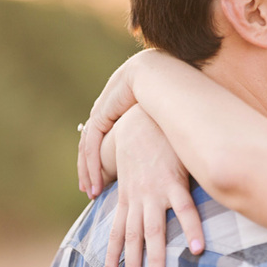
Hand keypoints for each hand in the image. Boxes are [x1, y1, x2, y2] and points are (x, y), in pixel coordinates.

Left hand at [78, 50, 158, 197]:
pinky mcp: (100, 116)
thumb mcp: (163, 115)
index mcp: (117, 107)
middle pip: (90, 145)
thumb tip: (179, 141)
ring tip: (91, 192)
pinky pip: (91, 147)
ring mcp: (100, 112)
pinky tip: (94, 184)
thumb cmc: (170, 91)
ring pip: (87, 149)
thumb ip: (162, 128)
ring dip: (88, 172)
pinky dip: (91, 167)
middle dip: (89, 169)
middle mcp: (105, 110)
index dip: (101, 158)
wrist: (161, 74)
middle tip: (90, 189)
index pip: (103, 137)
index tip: (104, 177)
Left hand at [104, 107, 204, 266]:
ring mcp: (155, 190)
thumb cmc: (147, 137)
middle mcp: (138, 196)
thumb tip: (135, 190)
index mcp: (128, 194)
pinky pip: (185, 210)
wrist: (148, 109)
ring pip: (154, 231)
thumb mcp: (137, 162)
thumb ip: (136, 180)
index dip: (111, 254)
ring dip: (155, 258)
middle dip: (132, 266)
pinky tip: (198, 249)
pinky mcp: (175, 180)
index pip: (116, 231)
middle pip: (133, 238)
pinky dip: (191, 229)